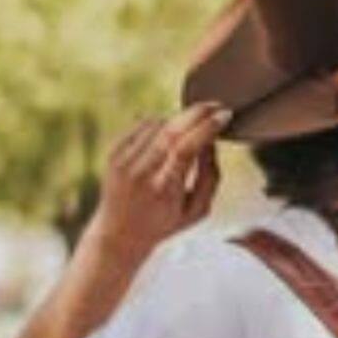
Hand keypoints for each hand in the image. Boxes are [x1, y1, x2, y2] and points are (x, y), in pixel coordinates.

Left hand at [84, 103, 228, 262]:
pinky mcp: (113, 154)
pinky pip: (141, 125)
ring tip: (193, 126)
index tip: (225, 115)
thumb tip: (212, 142)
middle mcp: (141, 173)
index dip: (207, 128)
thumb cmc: (165, 222)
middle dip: (197, 112)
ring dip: (179, 119)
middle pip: (171, 131)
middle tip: (216, 105)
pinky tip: (169, 130)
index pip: (186, 149)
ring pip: (157, 124)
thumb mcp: (199, 210)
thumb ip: (210, 176)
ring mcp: (123, 162)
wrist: (119, 232)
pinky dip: (160, 122)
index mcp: (165, 190)